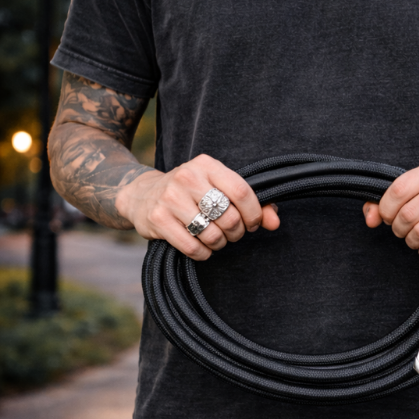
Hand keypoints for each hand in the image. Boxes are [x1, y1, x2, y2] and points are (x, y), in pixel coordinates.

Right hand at [115, 154, 279, 259]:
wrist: (143, 194)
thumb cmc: (191, 192)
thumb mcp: (218, 188)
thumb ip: (251, 203)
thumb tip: (275, 222)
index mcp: (207, 165)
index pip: (242, 191)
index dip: (254, 214)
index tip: (252, 224)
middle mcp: (188, 177)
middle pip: (229, 216)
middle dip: (236, 232)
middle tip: (232, 233)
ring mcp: (170, 198)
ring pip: (212, 234)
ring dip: (219, 244)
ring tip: (216, 239)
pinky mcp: (158, 219)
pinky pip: (193, 247)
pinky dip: (203, 253)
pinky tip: (202, 247)